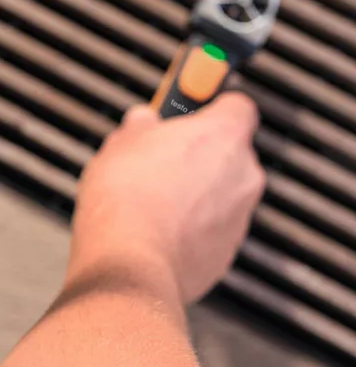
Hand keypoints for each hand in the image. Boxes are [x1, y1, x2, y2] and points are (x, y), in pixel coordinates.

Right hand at [67, 94, 264, 304]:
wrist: (130, 260)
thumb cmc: (129, 196)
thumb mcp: (123, 142)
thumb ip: (141, 126)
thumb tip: (142, 122)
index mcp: (224, 136)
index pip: (239, 105)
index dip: (213, 105)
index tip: (193, 106)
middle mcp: (243, 175)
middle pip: (231, 152)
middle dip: (201, 153)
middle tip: (164, 155)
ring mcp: (239, 217)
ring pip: (223, 193)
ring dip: (198, 192)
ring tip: (155, 197)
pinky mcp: (227, 254)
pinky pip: (214, 229)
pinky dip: (194, 227)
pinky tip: (160, 227)